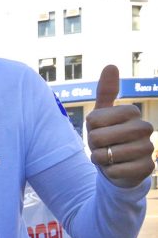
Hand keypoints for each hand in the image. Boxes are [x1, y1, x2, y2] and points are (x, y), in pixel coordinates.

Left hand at [86, 65, 154, 186]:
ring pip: (107, 155)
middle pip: (99, 137)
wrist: (117, 165)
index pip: (95, 119)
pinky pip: (116, 171)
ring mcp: (148, 149)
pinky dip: (109, 172)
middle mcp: (145, 128)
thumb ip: (106, 92)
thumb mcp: (101, 115)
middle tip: (101, 145)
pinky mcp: (147, 168)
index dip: (90, 127)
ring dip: (99, 159)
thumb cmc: (107, 137)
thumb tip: (111, 65)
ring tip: (107, 157)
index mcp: (132, 113)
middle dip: (93, 144)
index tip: (98, 129)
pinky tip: (115, 169)